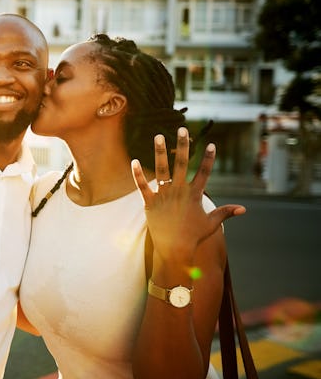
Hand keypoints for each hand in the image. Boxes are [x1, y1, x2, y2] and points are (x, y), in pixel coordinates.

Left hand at [131, 127, 245, 261]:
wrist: (174, 250)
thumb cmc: (193, 236)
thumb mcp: (211, 223)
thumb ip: (225, 212)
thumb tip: (243, 209)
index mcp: (195, 195)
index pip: (204, 172)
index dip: (208, 158)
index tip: (211, 143)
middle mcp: (179, 192)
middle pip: (182, 164)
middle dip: (183, 145)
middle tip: (182, 129)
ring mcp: (164, 196)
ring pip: (161, 170)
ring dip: (160, 152)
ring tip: (158, 135)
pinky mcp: (149, 203)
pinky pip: (142, 186)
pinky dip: (137, 174)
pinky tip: (134, 160)